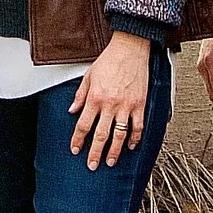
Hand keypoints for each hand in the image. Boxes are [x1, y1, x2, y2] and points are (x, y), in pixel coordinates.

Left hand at [68, 33, 154, 168]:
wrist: (130, 48)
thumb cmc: (109, 60)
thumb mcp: (88, 75)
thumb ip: (80, 95)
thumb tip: (72, 111)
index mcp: (95, 97)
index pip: (83, 125)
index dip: (78, 140)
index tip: (75, 150)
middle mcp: (110, 104)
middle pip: (100, 135)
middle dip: (95, 152)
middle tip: (92, 165)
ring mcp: (126, 105)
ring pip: (119, 135)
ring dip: (114, 151)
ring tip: (110, 161)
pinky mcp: (140, 104)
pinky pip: (138, 126)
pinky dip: (135, 138)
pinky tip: (131, 146)